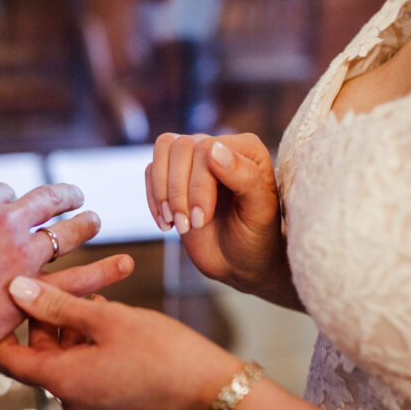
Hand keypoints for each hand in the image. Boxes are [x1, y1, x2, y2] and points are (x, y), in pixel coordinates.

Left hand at [0, 276, 241, 409]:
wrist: (213, 393)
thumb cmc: (162, 353)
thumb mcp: (107, 319)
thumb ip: (58, 305)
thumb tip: (16, 289)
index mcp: (61, 382)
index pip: (8, 359)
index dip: (4, 328)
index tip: (12, 298)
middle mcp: (71, 403)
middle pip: (40, 357)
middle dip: (49, 320)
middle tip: (68, 285)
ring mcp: (93, 409)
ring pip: (67, 363)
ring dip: (74, 331)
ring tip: (98, 298)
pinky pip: (89, 375)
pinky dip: (92, 348)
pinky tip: (114, 322)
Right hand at [146, 133, 294, 304]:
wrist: (239, 263)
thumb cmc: (256, 237)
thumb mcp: (259, 210)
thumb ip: (245, 176)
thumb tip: (214, 148)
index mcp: (246, 149)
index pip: (207, 148)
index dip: (197, 184)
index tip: (201, 219)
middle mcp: (219, 147)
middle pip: (181, 147)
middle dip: (178, 190)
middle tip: (188, 225)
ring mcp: (195, 160)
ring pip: (163, 150)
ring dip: (163, 191)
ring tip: (177, 223)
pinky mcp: (174, 177)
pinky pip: (151, 170)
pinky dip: (154, 198)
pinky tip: (168, 223)